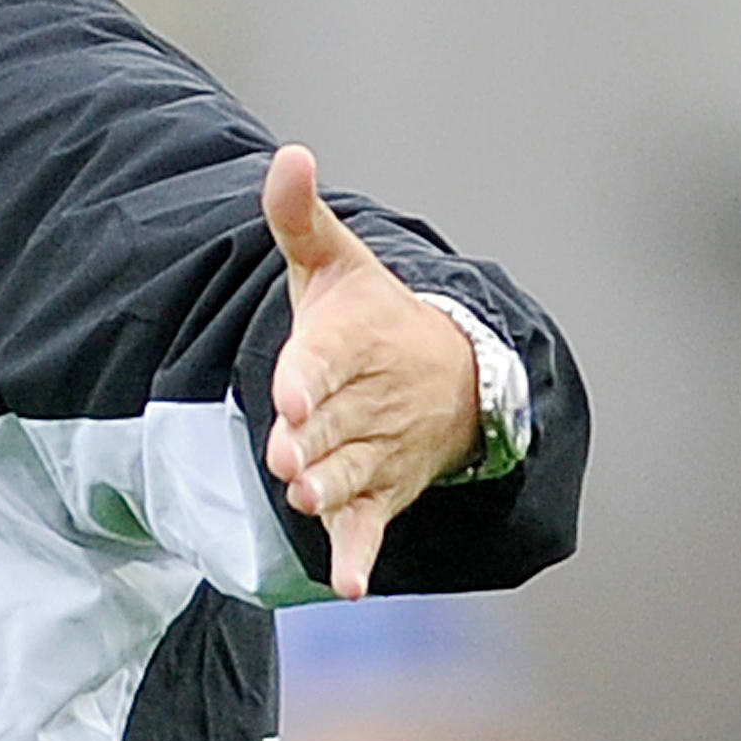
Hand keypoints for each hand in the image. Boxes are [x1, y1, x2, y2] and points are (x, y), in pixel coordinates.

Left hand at [262, 145, 477, 599]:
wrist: (454, 374)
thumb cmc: (368, 317)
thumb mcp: (333, 263)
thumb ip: (298, 217)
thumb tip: (289, 154)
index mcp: (351, 346)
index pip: (324, 361)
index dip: (307, 379)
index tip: (290, 397)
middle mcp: (367, 404)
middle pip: (333, 426)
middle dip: (311, 442)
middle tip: (287, 458)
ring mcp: (377, 452)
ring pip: (348, 477)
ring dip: (329, 493)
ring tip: (302, 498)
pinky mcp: (381, 494)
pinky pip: (370, 529)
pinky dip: (360, 557)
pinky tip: (348, 586)